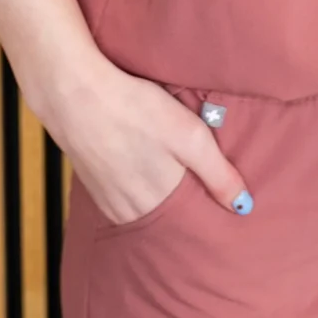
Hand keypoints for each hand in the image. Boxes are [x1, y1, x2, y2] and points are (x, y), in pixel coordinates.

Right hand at [48, 55, 255, 223]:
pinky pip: (124, 195)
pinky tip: (140, 159)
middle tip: (195, 174)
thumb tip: (244, 207)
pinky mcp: (93, 186)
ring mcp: (108, 202)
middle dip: (185, 201)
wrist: (73, 93)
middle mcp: (132, 213)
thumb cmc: (136, 109)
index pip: (192, 224)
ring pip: (146, 206)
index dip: (207, 209)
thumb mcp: (190, 136)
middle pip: (168, 216)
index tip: (220, 197)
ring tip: (166, 163)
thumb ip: (218, 174)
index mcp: (159, 205)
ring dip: (159, 193)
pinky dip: (137, 184)